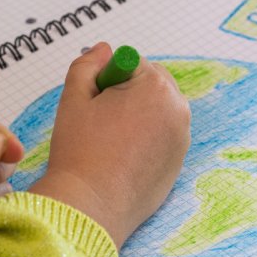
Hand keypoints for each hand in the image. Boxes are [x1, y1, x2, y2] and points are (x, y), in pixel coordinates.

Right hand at [28, 42, 190, 248]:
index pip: (133, 64)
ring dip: (136, 116)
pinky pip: (161, 138)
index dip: (108, 80)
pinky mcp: (179, 163)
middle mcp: (178, 110)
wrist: (90, 206)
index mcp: (156, 87)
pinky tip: (121, 159)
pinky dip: (144, 141)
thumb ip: (88, 64)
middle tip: (101, 122)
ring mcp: (182, 139)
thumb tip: (104, 50)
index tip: (96, 103)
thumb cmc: (80, 153)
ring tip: (110, 142)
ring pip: (156, 112)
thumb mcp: (74, 97)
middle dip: (127, 95)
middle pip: (151, 85)